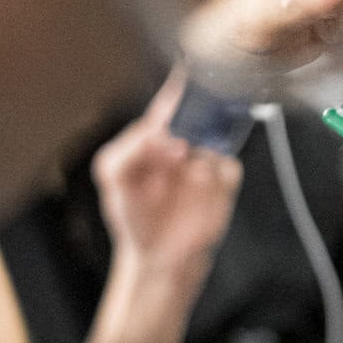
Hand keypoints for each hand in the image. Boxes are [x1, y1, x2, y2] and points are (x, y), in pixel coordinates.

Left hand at [91, 72, 243, 287]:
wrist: (159, 256)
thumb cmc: (132, 215)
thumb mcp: (114, 176)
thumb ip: (129, 148)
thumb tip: (160, 134)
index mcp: (156, 136)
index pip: (170, 105)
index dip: (177, 93)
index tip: (183, 85)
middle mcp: (184, 143)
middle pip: (202, 114)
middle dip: (198, 120)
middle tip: (186, 140)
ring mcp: (206, 161)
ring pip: (218, 140)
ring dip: (206, 154)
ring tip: (192, 175)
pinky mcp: (225, 183)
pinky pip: (229, 169)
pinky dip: (218, 179)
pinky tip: (203, 194)